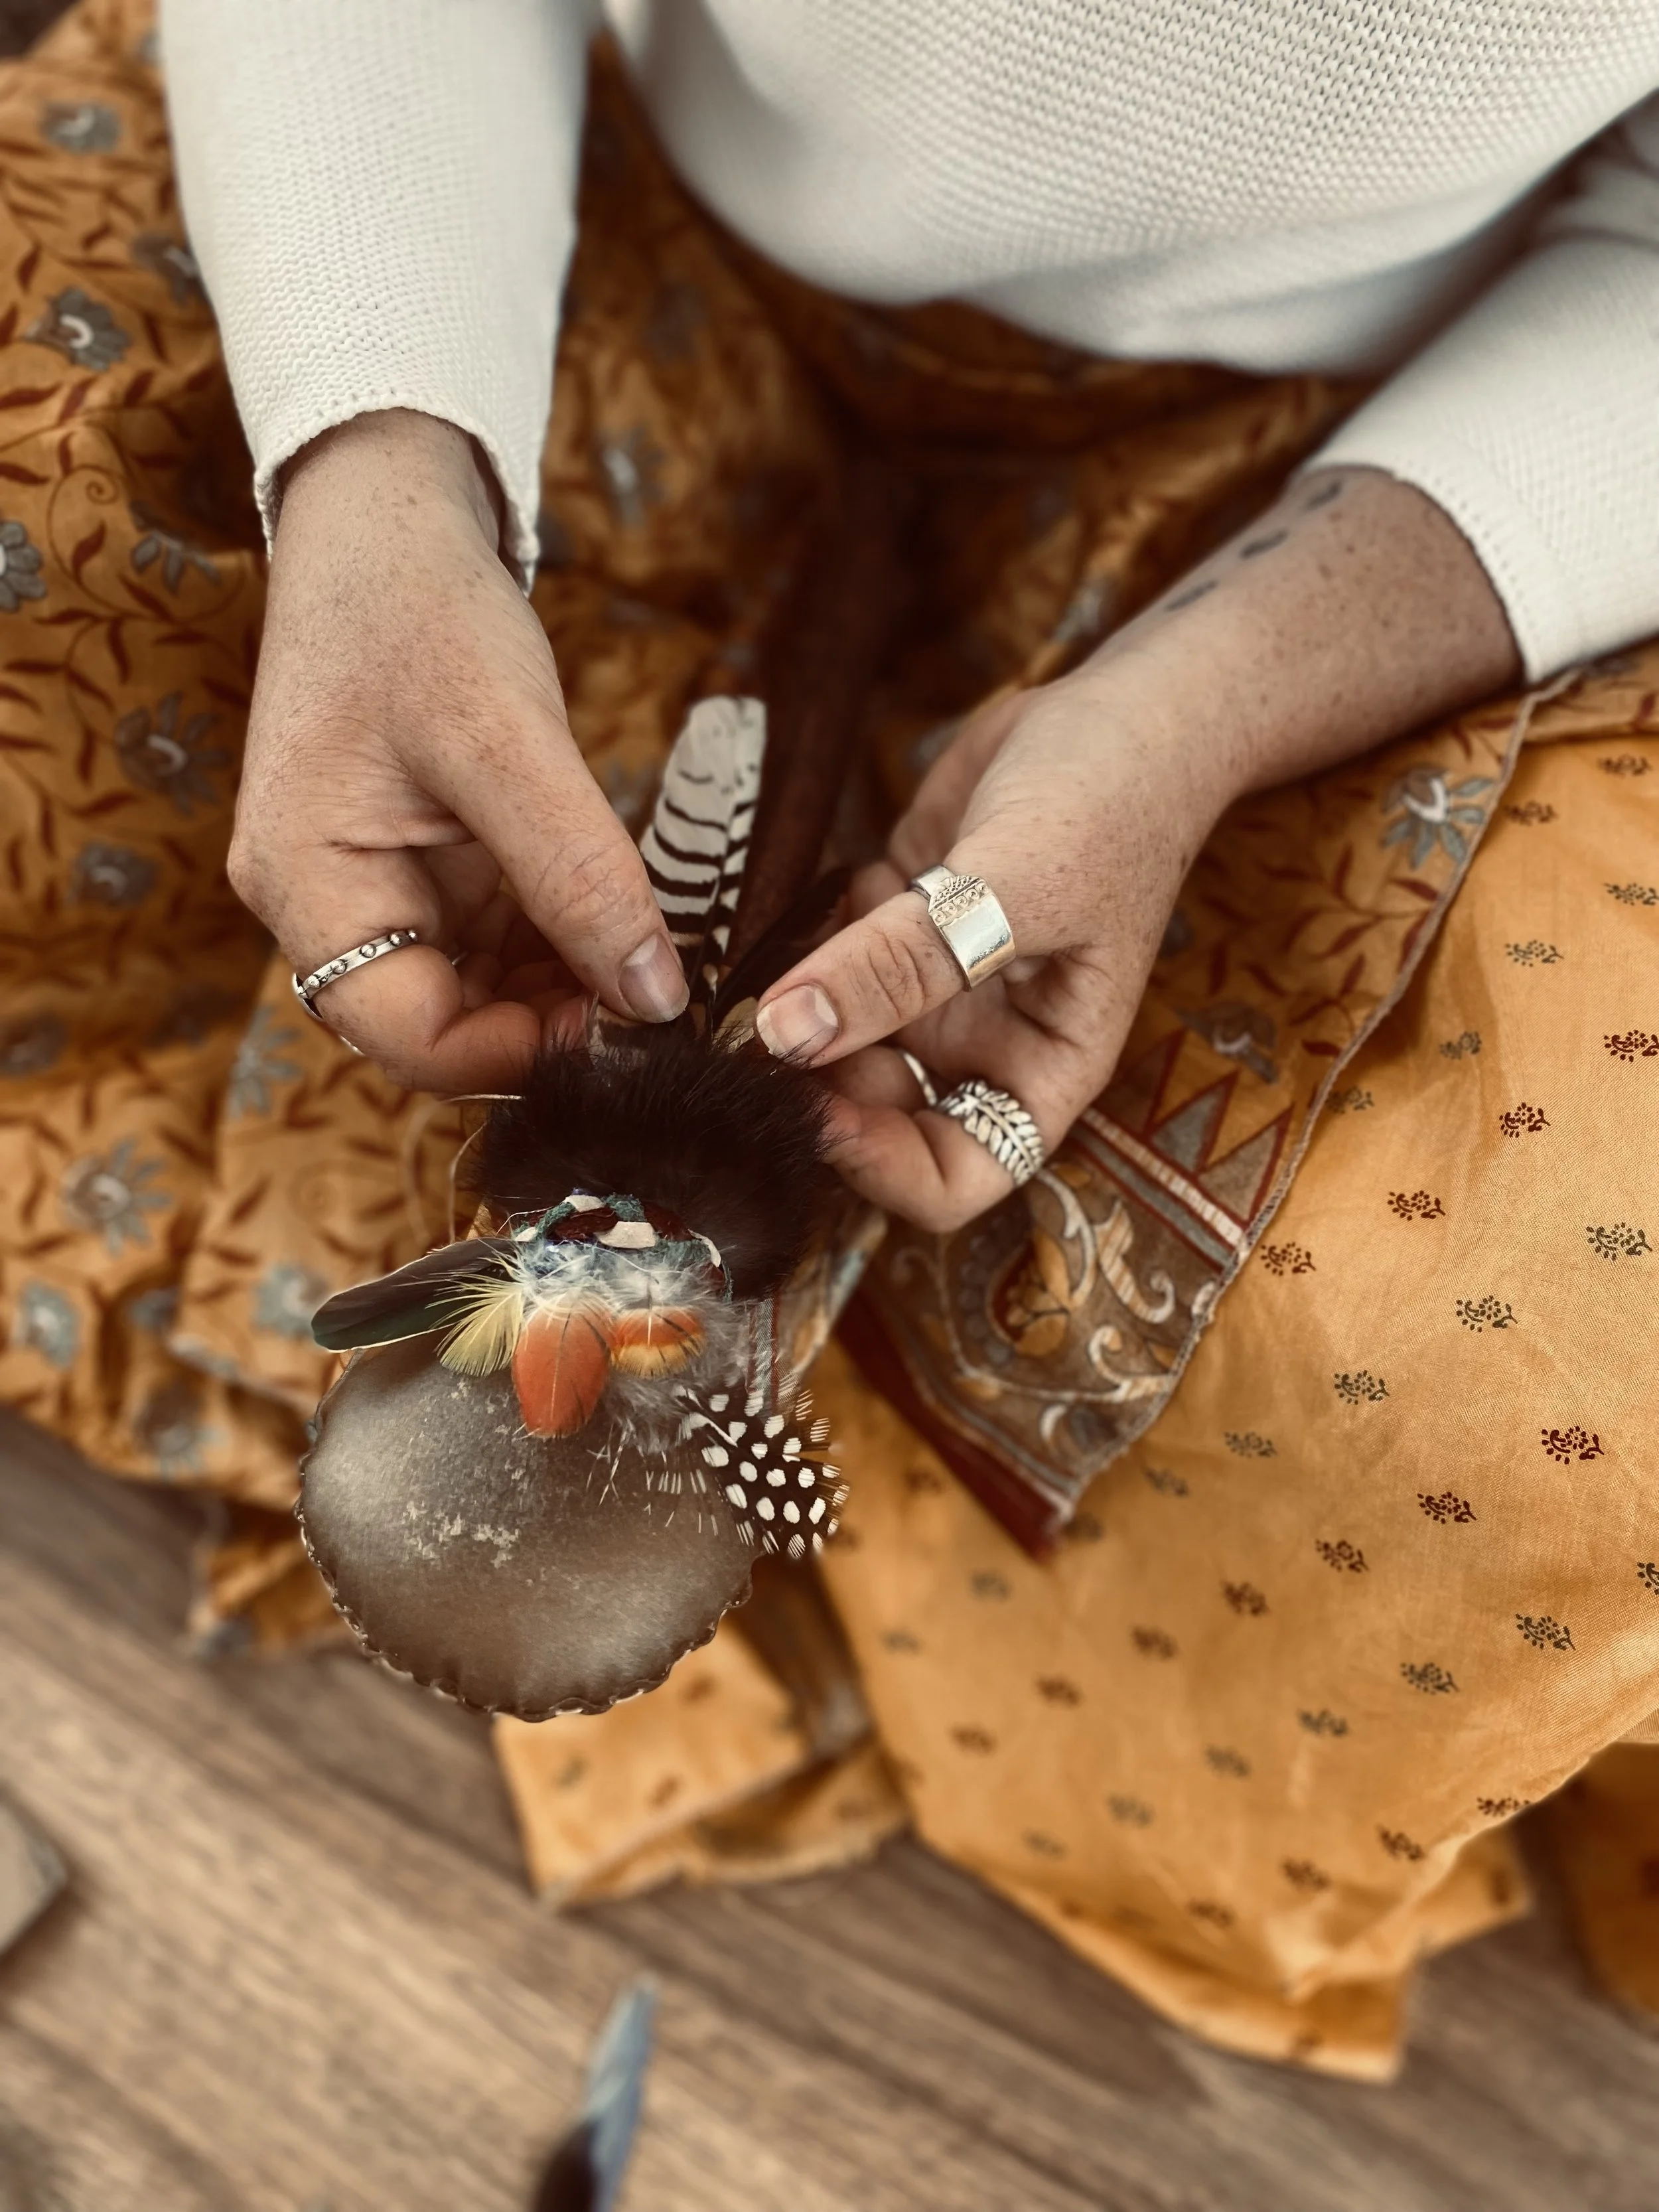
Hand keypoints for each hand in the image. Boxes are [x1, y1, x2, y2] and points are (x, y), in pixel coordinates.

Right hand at [230, 410, 687, 1092]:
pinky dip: (562, 946)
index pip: (410, 1037)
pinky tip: (626, 927)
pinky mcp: (425, 868)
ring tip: (656, 963)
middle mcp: (327, 906)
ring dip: (565, 992)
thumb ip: (577, 873)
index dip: (519, 1055)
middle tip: (659, 1005)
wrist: (387, 516)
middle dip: (550, 1028)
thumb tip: (653, 996)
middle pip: (444, 1028)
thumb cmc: (418, 608)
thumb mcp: (504, 739)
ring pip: (480, 993)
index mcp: (307, 886)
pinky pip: (495, 943)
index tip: (626, 1031)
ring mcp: (378, 889)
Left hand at [757, 467, 1519, 1230]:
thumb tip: (786, 1034)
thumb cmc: (1112, 805)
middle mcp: (979, 1044)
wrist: (1124, 707)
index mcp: (1040, 1069)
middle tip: (747, 1041)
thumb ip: (902, 964)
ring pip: (832, 1045)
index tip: (814, 1109)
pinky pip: (817, 966)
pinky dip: (783, 953)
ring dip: (784, 1024)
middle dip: (814, 1093)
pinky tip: (768, 917)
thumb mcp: (1014, 887)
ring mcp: (929, 986)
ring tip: (738, 980)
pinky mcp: (888, 925)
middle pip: (876, 1120)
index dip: (879, 1167)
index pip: (954, 1179)